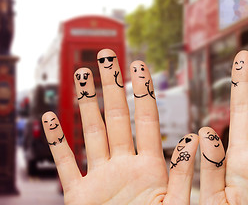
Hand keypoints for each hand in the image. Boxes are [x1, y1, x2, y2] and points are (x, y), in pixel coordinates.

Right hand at [42, 49, 198, 204]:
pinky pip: (65, 164)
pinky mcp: (80, 196)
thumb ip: (185, 173)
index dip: (143, 92)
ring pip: (91, 132)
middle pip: (117, 117)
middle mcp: (125, 166)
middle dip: (112, 85)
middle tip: (108, 56)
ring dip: (85, 104)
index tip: (141, 66)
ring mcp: (102, 178)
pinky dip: (56, 142)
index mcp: (151, 168)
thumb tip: (198, 137)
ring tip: (81, 75)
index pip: (148, 120)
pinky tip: (49, 119)